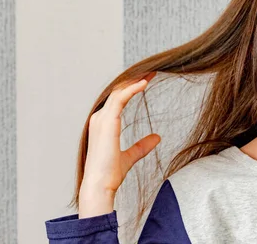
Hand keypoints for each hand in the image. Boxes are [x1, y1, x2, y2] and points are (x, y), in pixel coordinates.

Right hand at [79, 72, 159, 217]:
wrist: (100, 186)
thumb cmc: (109, 174)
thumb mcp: (129, 157)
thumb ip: (141, 146)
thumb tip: (157, 138)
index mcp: (102, 124)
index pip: (117, 99)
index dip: (131, 87)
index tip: (146, 80)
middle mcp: (99, 118)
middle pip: (117, 91)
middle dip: (134, 79)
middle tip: (150, 71)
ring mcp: (101, 119)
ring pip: (118, 91)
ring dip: (134, 80)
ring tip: (150, 72)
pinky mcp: (107, 121)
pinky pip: (120, 98)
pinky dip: (133, 88)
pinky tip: (145, 83)